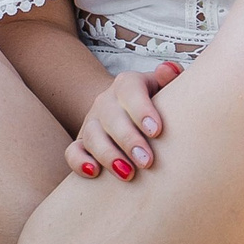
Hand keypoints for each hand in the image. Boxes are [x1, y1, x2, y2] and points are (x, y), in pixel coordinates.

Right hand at [66, 59, 181, 180]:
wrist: (130, 114)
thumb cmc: (157, 104)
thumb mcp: (165, 88)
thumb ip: (170, 78)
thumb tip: (170, 70)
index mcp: (128, 84)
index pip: (130, 90)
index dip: (141, 109)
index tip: (156, 131)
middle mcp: (106, 101)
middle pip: (111, 116)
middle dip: (128, 139)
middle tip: (147, 161)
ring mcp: (91, 122)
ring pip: (92, 135)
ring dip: (108, 155)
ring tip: (127, 174)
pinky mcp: (81, 143)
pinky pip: (73, 151)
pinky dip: (79, 161)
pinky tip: (94, 173)